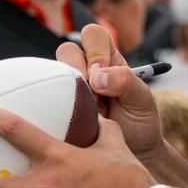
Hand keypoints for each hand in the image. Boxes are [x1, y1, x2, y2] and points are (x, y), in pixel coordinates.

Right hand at [57, 24, 165, 163]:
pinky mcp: (59, 108)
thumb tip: (97, 76)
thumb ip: (125, 81)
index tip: (102, 75)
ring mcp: (71, 89)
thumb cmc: (140, 121)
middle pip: (67, 50)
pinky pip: (46, 98)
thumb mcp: (142, 99)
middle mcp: (87, 70)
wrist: (135, 152)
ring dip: (66, 90)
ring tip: (84, 110)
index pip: (94, 35)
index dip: (95, 50)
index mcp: (109, 59)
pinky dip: (54, 107)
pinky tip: (70, 120)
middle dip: (78, 69)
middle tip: (93, 94)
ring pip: (53, 72)